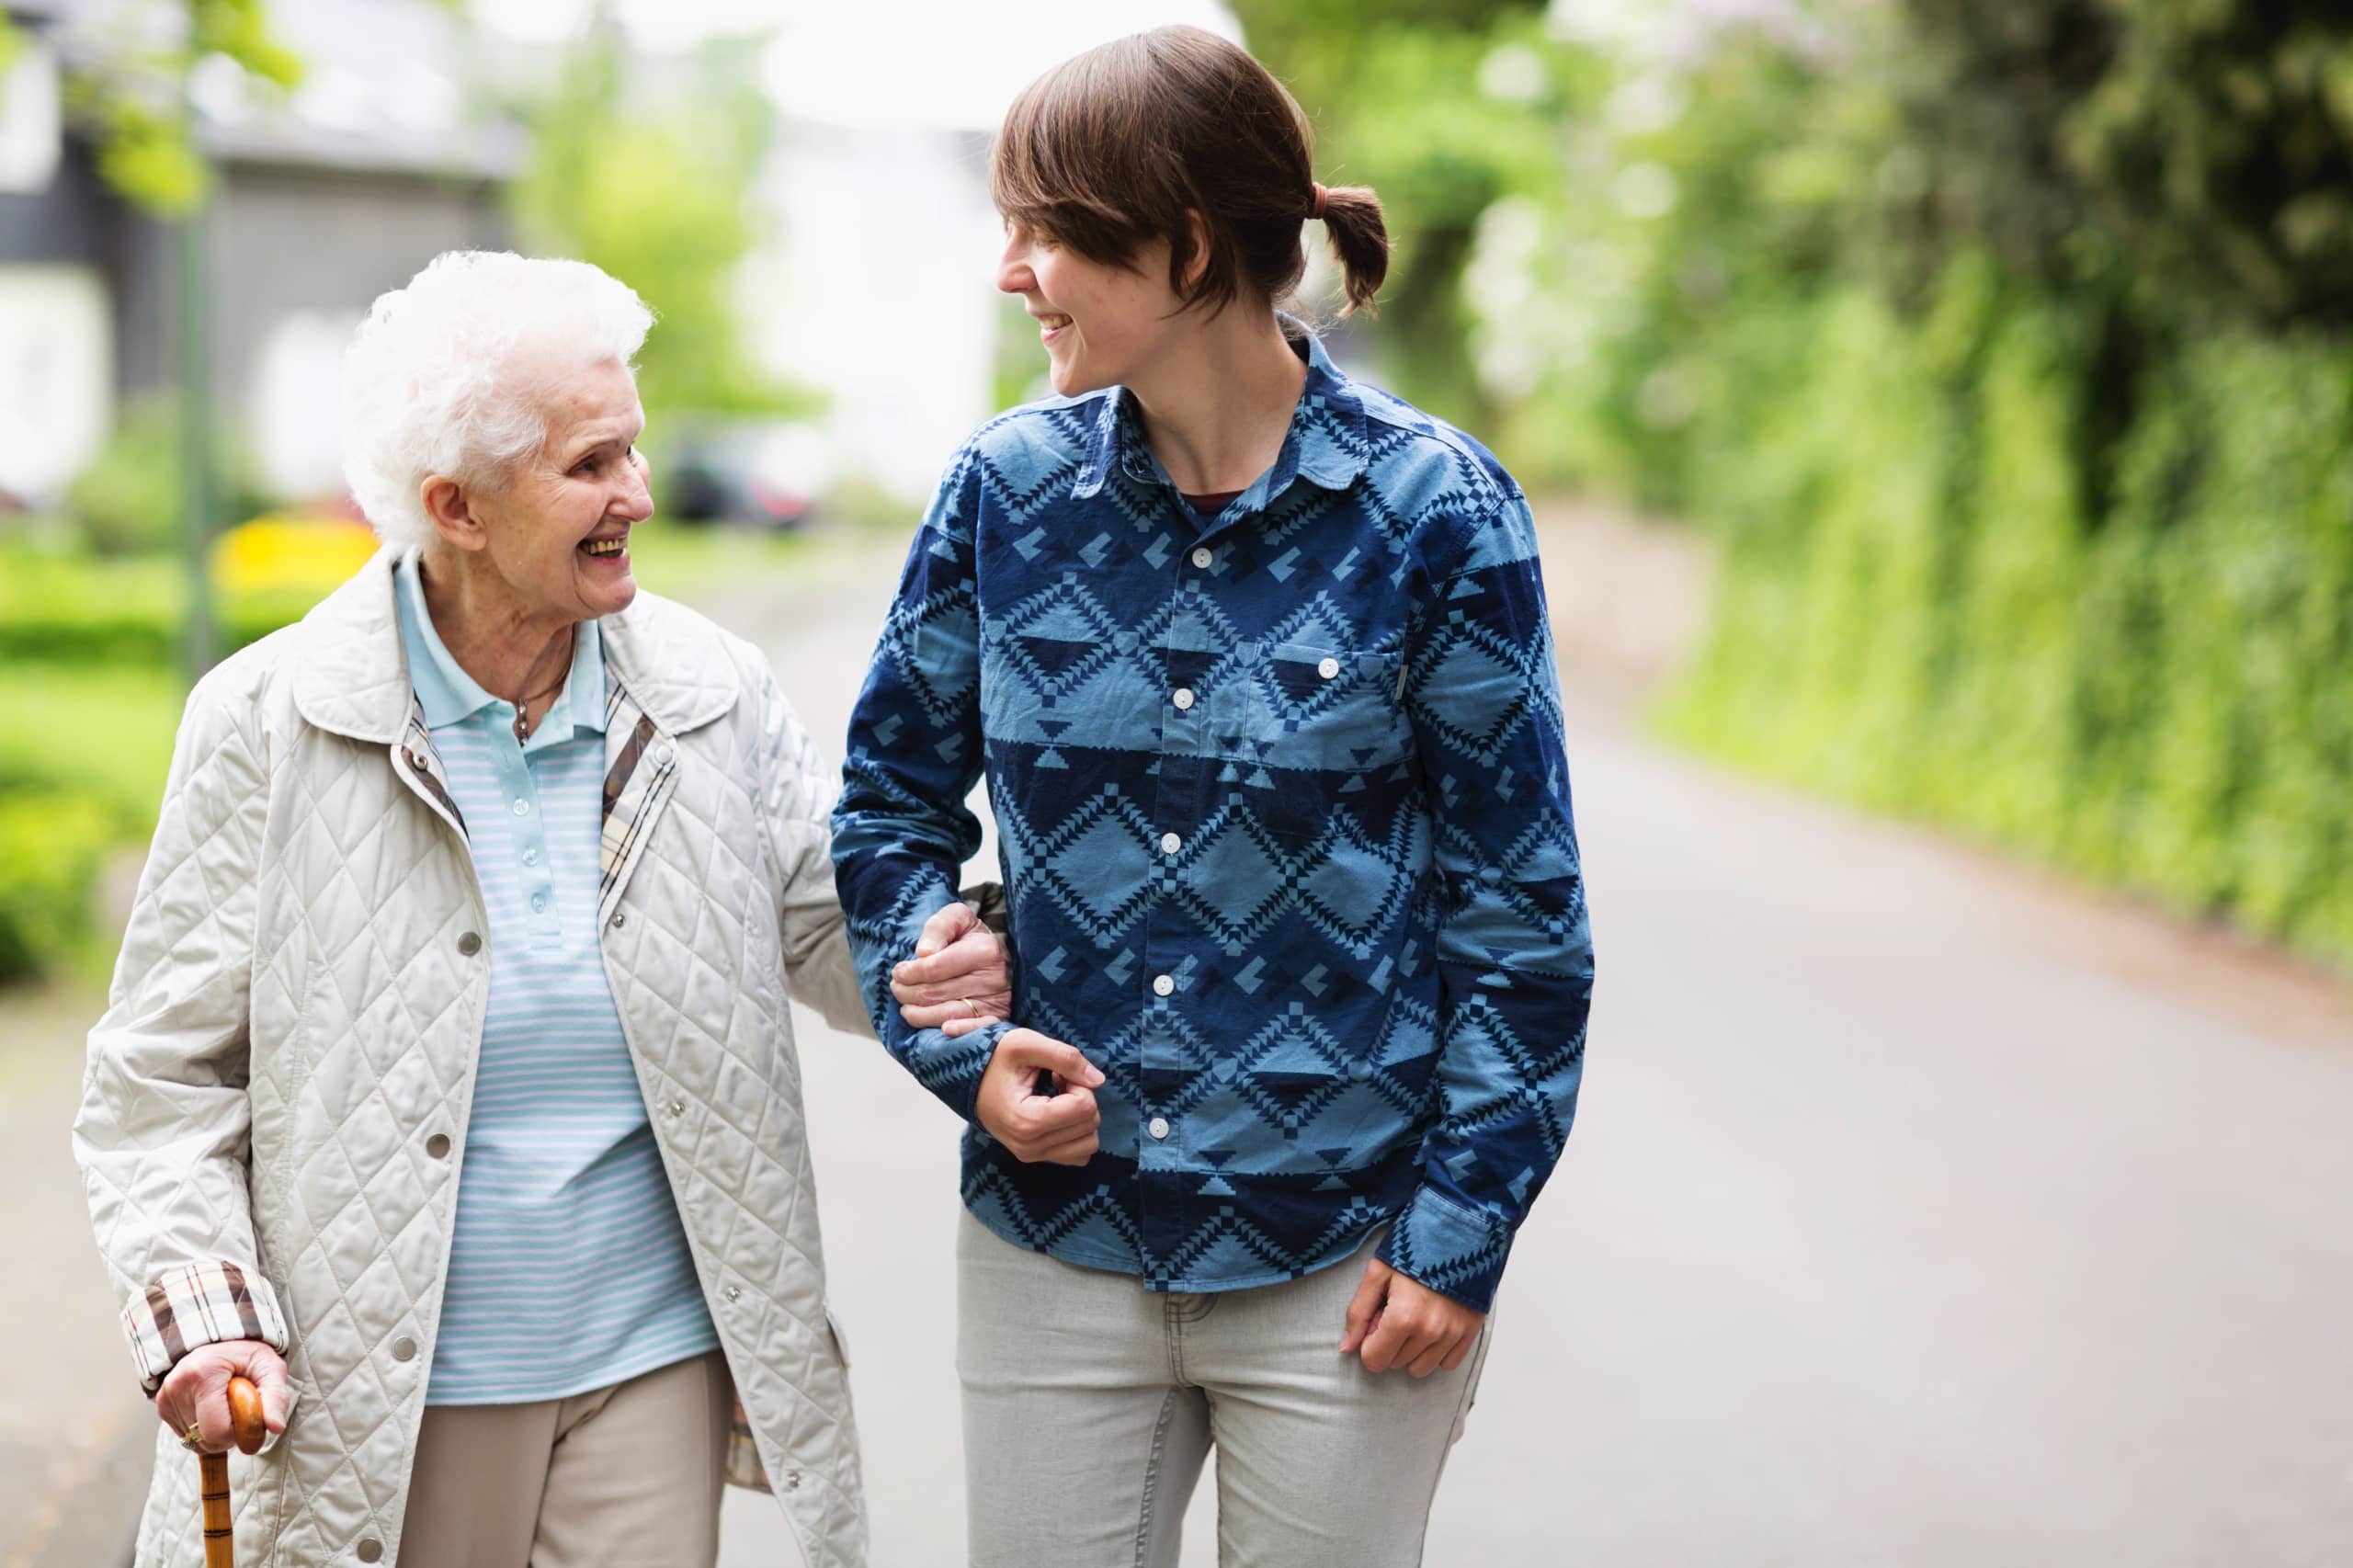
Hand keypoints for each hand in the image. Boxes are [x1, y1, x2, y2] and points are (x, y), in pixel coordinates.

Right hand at [157, 1339, 291, 1452]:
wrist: (221, 1341)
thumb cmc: (248, 1355)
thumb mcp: (270, 1368)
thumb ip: (276, 1397)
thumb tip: (276, 1426)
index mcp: (203, 1373)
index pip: (218, 1430)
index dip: (239, 1432)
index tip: (250, 1415)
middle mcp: (177, 1386)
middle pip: (205, 1439)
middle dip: (229, 1434)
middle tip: (240, 1411)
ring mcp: (166, 1397)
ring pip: (195, 1441)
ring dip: (216, 1433)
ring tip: (226, 1407)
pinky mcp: (162, 1407)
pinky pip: (186, 1437)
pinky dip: (203, 1430)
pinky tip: (212, 1409)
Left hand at [891, 902, 1013, 1037]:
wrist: (996, 956)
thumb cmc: (968, 937)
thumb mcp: (956, 918)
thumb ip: (939, 927)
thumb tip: (923, 953)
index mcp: (984, 950)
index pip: (935, 967)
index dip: (909, 972)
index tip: (898, 972)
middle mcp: (993, 978)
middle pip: (936, 993)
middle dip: (907, 992)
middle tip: (897, 988)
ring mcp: (997, 1001)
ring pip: (948, 1015)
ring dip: (918, 1014)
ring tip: (906, 1006)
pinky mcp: (997, 1019)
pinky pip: (976, 1031)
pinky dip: (959, 1032)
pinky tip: (944, 1030)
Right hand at [975, 1028, 1103, 1165]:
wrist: (968, 1079)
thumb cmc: (995, 1059)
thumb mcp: (1026, 1043)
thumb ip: (1066, 1057)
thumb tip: (1099, 1080)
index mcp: (1027, 1121)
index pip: (1085, 1107)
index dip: (1079, 1082)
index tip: (1057, 1072)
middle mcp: (1029, 1146)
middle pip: (1090, 1125)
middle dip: (1081, 1097)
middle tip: (1057, 1082)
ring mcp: (1032, 1155)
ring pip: (1089, 1144)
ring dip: (1080, 1116)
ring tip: (1057, 1098)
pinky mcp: (1036, 1157)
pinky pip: (1078, 1155)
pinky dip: (1076, 1133)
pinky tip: (1057, 1112)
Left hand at [1338, 1258, 1484, 1377]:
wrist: (1457, 1231)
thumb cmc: (1413, 1248)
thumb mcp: (1377, 1273)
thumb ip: (1358, 1313)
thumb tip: (1346, 1347)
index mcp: (1403, 1318)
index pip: (1374, 1360)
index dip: (1369, 1342)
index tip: (1377, 1320)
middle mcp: (1430, 1332)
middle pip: (1395, 1364)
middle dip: (1389, 1343)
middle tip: (1397, 1311)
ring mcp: (1453, 1334)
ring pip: (1420, 1369)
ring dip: (1412, 1351)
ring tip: (1416, 1318)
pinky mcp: (1470, 1332)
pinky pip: (1447, 1364)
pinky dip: (1437, 1351)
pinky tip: (1434, 1325)